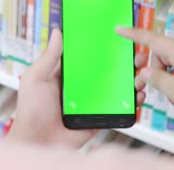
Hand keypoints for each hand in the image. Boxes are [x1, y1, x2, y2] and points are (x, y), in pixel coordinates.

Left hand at [7, 29, 145, 147]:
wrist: (39, 142)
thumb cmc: (31, 111)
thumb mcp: (35, 78)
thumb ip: (48, 56)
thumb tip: (58, 32)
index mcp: (67, 74)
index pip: (87, 55)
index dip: (100, 45)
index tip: (115, 34)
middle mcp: (82, 85)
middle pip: (106, 69)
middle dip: (123, 60)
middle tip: (135, 54)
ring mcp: (93, 100)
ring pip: (117, 86)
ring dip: (132, 78)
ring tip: (141, 72)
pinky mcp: (100, 116)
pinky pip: (119, 106)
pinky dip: (131, 100)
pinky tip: (138, 94)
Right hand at [116, 27, 173, 129]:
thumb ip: (159, 80)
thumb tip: (146, 73)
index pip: (153, 39)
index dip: (134, 34)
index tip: (120, 29)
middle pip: (159, 52)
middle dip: (147, 65)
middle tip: (140, 82)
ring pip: (168, 63)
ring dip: (159, 76)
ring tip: (162, 94)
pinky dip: (171, 80)